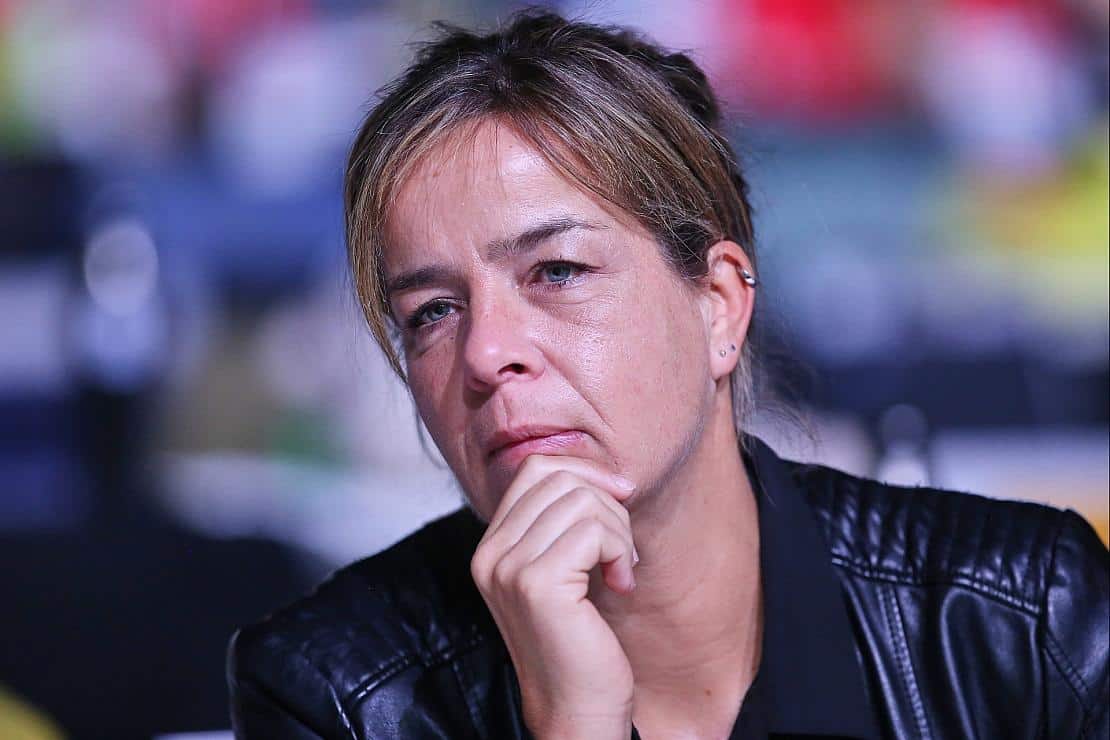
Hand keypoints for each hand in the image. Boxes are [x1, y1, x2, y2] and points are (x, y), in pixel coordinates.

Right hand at [470, 454, 638, 738]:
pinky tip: (621, 584)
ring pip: (582, 501)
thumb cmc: (580, 643)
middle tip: (621, 550)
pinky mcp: (536, 583)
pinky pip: (594, 531)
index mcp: (490, 546)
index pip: (535, 469)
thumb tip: (609, 477)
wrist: (577, 711)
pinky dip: (620, 551)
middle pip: (560, 478)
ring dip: (619, 532)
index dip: (585, 471)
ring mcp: (508, 567)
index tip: (620, 498)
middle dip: (608, 505)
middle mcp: (490, 553)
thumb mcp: (565, 570)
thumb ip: (565, 524)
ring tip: (620, 570)